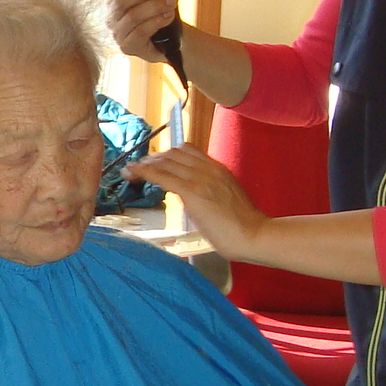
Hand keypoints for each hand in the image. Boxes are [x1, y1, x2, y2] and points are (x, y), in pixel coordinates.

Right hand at [105, 0, 178, 63]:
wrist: (169, 39)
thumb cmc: (158, 12)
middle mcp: (112, 16)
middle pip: (121, 1)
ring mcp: (118, 33)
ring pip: (133, 16)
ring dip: (154, 6)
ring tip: (171, 1)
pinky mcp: (128, 47)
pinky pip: (140, 32)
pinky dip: (156, 22)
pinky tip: (168, 16)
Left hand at [124, 145, 266, 257]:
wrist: (254, 234)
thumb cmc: (242, 225)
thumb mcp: (224, 199)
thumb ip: (209, 192)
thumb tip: (193, 197)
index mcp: (217, 169)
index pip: (187, 151)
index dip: (166, 155)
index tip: (153, 164)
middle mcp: (209, 168)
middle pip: (173, 153)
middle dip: (152, 159)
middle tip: (138, 170)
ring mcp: (201, 178)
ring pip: (166, 161)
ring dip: (145, 164)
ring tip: (131, 172)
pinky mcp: (193, 192)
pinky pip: (163, 175)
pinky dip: (145, 171)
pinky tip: (133, 173)